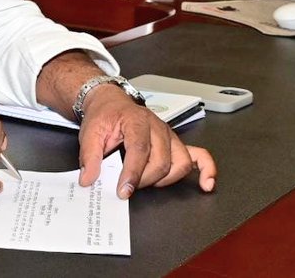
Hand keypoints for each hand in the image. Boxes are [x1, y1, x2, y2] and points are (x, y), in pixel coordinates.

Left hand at [77, 85, 216, 197]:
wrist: (111, 103)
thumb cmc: (104, 116)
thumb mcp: (89, 133)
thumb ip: (89, 157)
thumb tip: (89, 179)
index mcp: (136, 120)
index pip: (140, 150)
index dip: (132, 174)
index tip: (123, 190)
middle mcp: (158, 127)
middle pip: (161, 161)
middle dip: (144, 180)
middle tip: (126, 186)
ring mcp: (170, 135)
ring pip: (180, 163)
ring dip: (164, 179)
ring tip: (146, 183)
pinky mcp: (176, 143)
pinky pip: (199, 155)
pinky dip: (205, 170)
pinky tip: (205, 184)